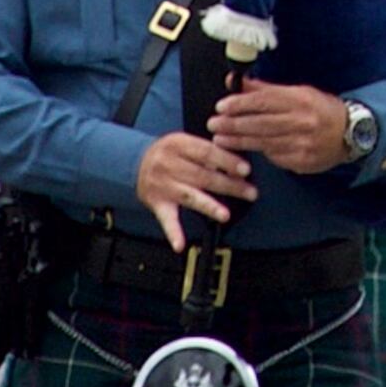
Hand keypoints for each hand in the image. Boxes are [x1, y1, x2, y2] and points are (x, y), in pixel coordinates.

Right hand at [135, 125, 249, 234]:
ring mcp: (163, 186)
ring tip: (225, 215)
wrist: (135, 163)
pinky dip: (173, 233)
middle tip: (250, 192)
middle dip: (229, 186)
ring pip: (190, 196)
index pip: (207, 152)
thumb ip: (207, 150)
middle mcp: (169, 165)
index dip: (227, 161)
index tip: (246, 170)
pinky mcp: (157, 204)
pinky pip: (166, 219)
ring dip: (209, 206)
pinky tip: (180, 244)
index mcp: (179, 144)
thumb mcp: (185, 141)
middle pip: (203, 176)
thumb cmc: (169, 152)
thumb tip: (236, 164)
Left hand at [210, 79, 360, 180]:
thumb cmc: (321, 109)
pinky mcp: (301, 161)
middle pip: (259, 123)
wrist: (351, 133)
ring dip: (237, 141)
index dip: (239, 104)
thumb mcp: (298, 92)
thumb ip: (265, 89)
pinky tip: (243, 151)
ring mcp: (301, 143)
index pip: (263, 101)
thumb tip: (237, 81)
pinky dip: (258, 153)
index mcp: (300, 99)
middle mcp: (301, 121)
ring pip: (262, 142)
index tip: (221, 106)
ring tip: (220, 139)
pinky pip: (274, 157)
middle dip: (232, 124)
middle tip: (213, 124)